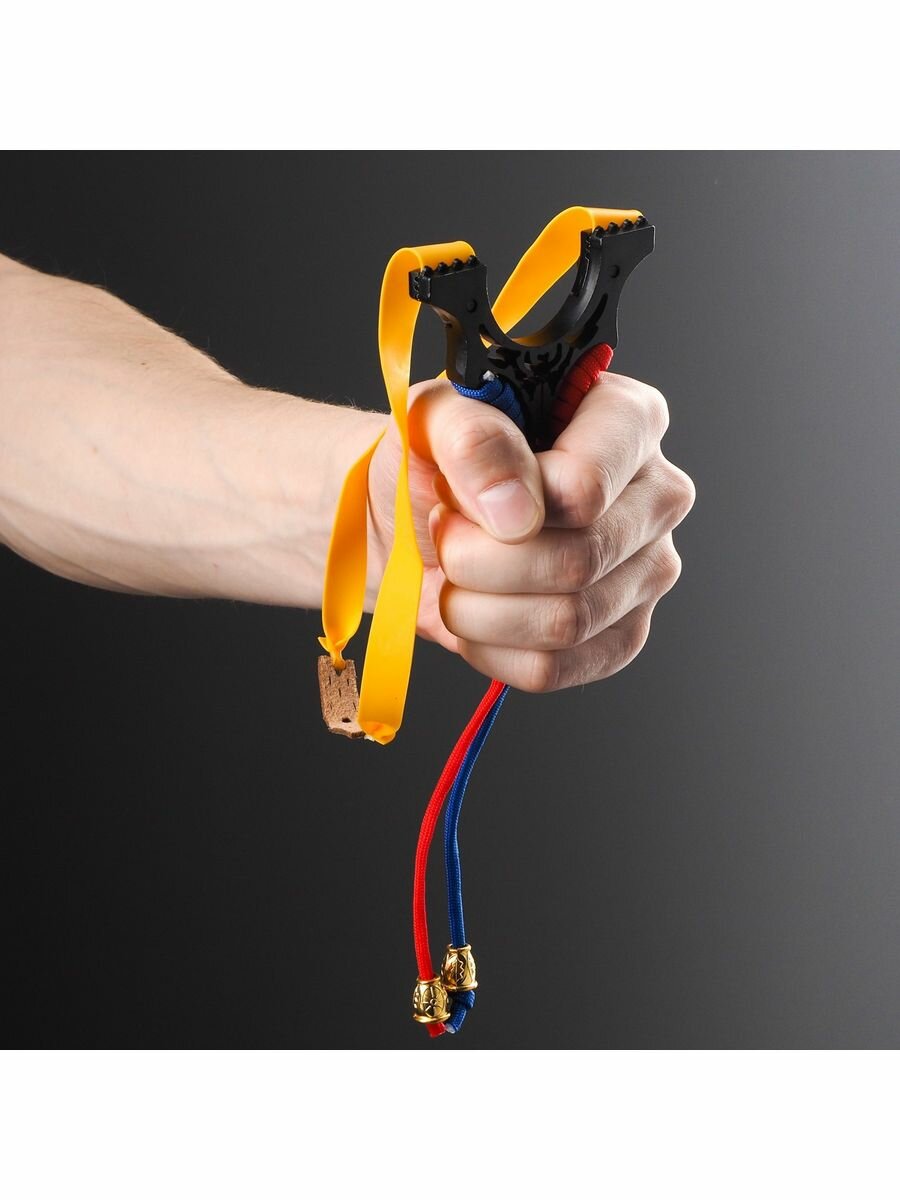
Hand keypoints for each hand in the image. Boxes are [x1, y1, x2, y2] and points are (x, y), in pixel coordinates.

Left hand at [368, 373, 694, 691]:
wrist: (415, 520)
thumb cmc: (435, 458)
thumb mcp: (432, 419)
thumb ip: (473, 439)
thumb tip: (515, 512)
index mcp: (629, 421)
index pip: (586, 487)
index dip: (510, 503)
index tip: (462, 494)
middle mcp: (657, 495)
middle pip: (578, 561)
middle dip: (480, 560)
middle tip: (446, 532)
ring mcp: (648, 571)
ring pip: (566, 622)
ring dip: (478, 608)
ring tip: (456, 571)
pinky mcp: (621, 635)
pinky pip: (553, 669)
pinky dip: (489, 650)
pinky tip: (475, 612)